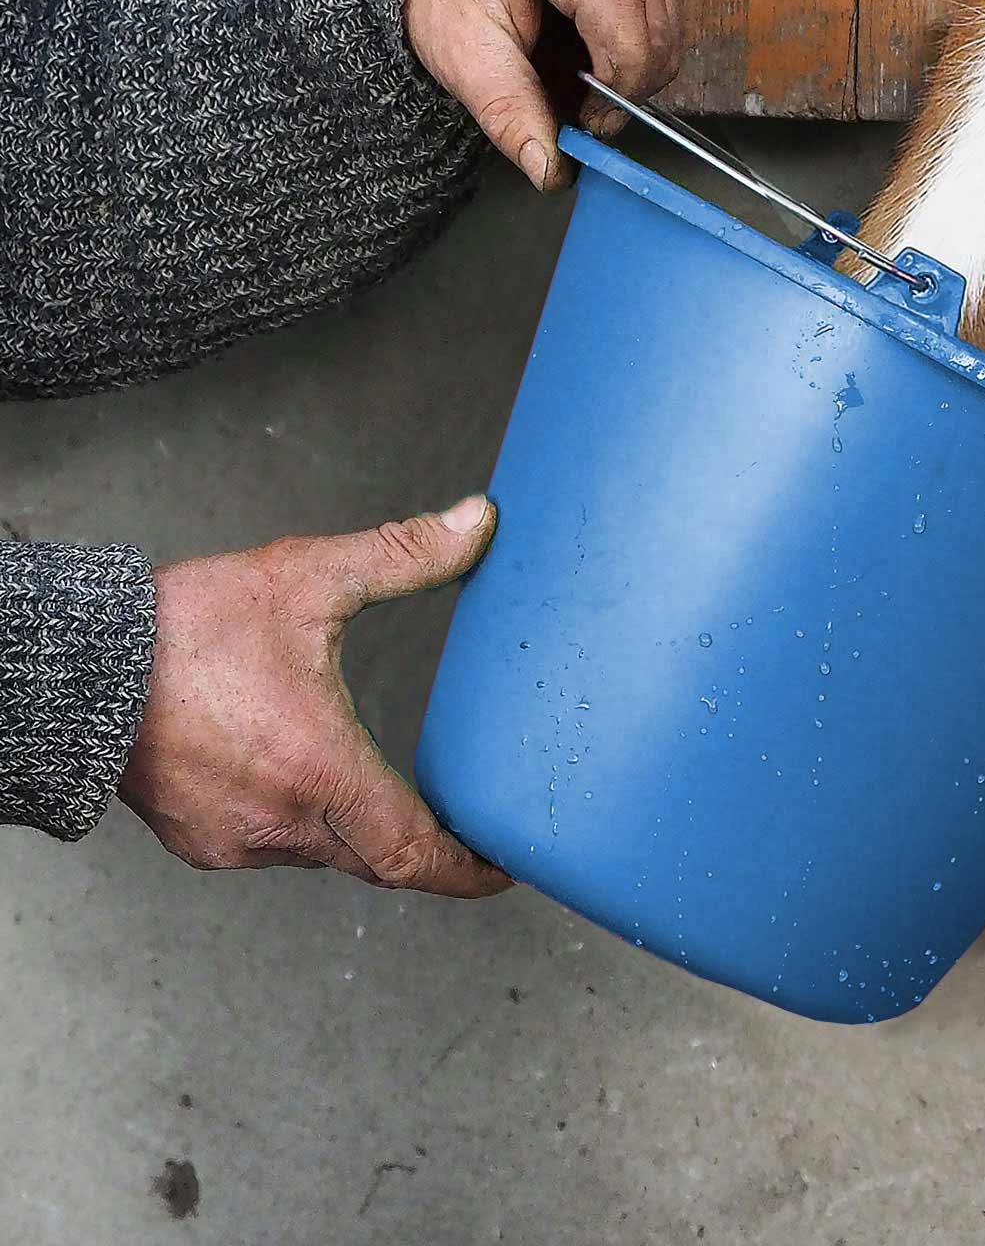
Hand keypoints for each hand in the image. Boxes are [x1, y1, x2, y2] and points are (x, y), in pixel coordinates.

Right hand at [120, 497, 509, 897]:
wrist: (73, 665)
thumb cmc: (184, 626)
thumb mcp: (308, 575)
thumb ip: (404, 553)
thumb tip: (480, 521)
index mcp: (316, 771)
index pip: (412, 853)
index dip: (465, 871)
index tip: (502, 870)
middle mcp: (276, 823)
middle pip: (376, 860)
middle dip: (425, 848)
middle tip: (470, 832)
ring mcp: (232, 840)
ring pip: (325, 853)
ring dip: (361, 827)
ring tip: (394, 789)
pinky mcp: (199, 840)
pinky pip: (274, 846)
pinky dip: (307, 822)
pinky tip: (312, 778)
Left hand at [407, 0, 683, 190]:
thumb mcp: (461, 54)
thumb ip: (508, 111)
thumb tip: (550, 169)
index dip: (623, 68)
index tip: (596, 118)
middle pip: (652, 11)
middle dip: (634, 78)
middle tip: (589, 114)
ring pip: (670, 15)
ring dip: (644, 64)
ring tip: (591, 80)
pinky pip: (673, 7)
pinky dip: (650, 45)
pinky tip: (607, 53)